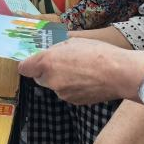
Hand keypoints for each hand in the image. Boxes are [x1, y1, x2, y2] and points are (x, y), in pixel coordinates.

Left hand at [19, 39, 143, 104]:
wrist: (118, 73)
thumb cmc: (97, 53)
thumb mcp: (73, 41)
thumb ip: (57, 50)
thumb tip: (50, 53)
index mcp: (47, 62)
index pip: (24, 68)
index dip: (29, 64)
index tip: (35, 60)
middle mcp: (50, 80)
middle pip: (39, 78)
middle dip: (47, 71)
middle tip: (63, 62)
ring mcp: (62, 94)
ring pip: (55, 86)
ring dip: (62, 79)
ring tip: (81, 70)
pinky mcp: (73, 102)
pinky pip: (68, 93)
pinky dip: (73, 88)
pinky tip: (87, 80)